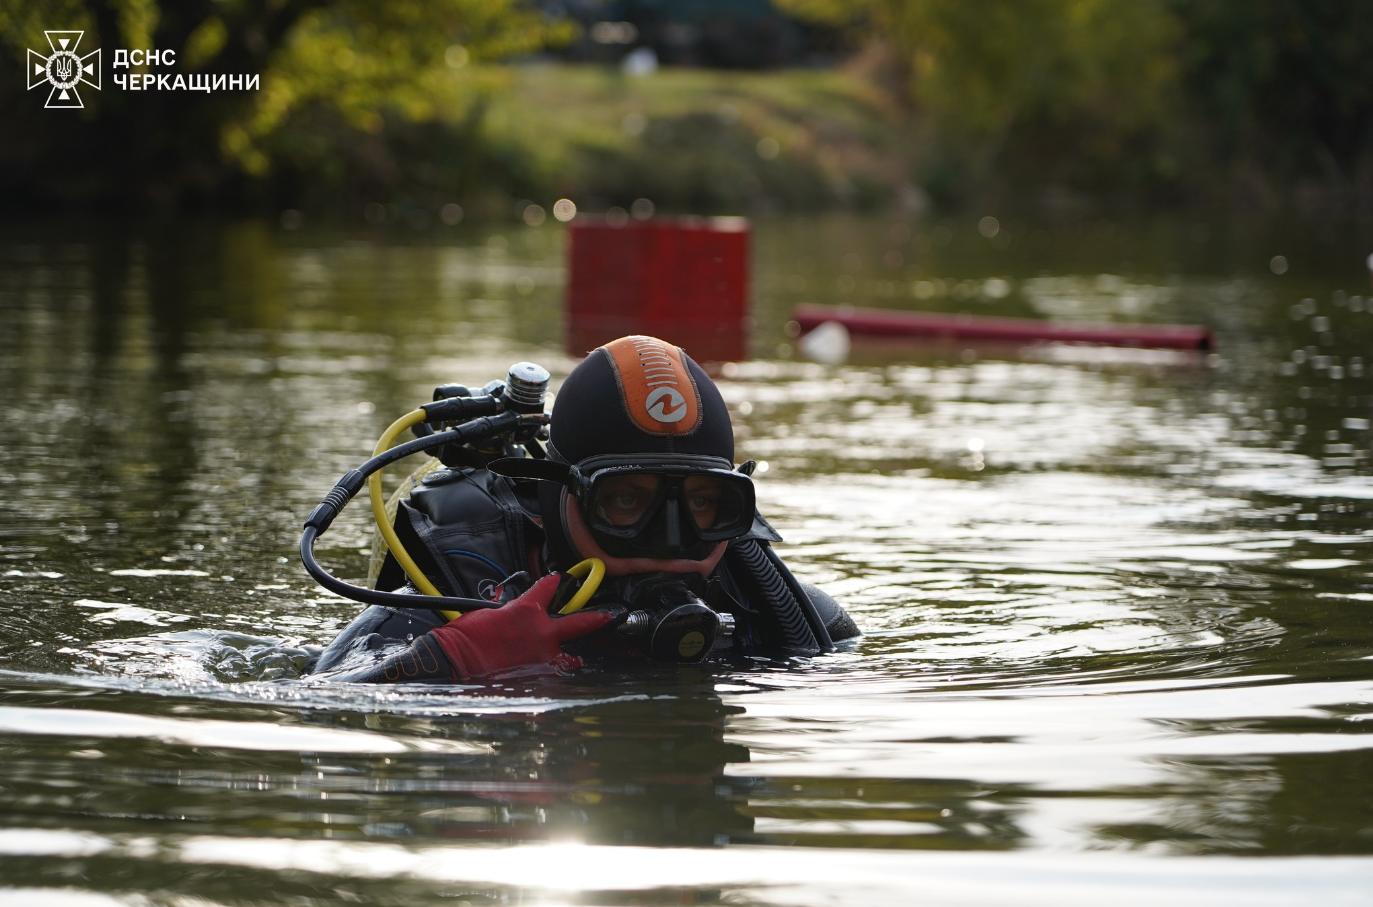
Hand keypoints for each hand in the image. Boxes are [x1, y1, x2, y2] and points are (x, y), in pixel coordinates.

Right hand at [430, 573, 613, 679]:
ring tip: (577, 660)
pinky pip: (551, 678)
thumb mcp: (487, 615)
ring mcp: (543, 656)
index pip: (547, 587)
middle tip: (607, 617)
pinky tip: (549, 683)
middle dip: (596, 619)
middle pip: (579, 622)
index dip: (554, 582)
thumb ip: (508, 613)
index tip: (558, 579)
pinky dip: (549, 680)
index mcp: (527, 609)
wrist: (453, 662)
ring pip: (570, 658)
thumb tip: (511, 616)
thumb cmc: (464, 637)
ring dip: (571, 659)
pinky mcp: (537, 677)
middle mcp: (541, 631)